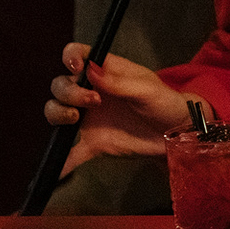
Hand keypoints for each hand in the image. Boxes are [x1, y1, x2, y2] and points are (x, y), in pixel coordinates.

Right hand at [44, 43, 193, 176]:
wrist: (175, 133)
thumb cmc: (164, 102)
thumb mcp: (146, 89)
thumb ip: (118, 82)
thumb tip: (91, 69)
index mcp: (106, 72)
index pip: (78, 55)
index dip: (71, 57)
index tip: (76, 68)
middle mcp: (91, 92)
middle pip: (61, 85)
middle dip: (69, 91)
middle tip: (94, 101)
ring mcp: (89, 118)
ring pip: (57, 112)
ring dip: (58, 114)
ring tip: (75, 119)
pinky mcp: (93, 143)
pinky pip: (72, 153)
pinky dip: (61, 163)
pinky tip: (55, 172)